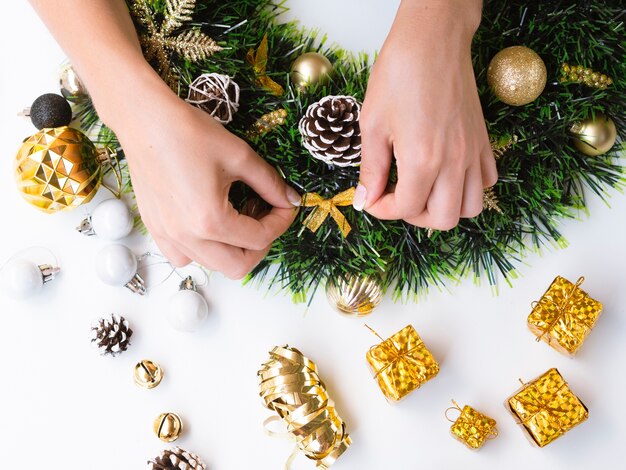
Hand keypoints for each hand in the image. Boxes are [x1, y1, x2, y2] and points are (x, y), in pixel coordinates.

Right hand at [100, 69, 299, 278]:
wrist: (145, 120)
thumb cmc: (190, 133)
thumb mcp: (240, 156)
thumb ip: (270, 184)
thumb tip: (290, 199)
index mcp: (211, 221)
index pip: (260, 238)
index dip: (281, 222)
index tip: (285, 205)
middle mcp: (188, 237)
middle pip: (239, 266)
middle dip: (260, 244)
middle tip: (266, 218)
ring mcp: (169, 236)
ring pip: (213, 264)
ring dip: (233, 248)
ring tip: (238, 218)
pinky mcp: (156, 229)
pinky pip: (184, 257)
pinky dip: (203, 250)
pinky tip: (209, 224)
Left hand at [355, 0, 496, 229]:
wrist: (433, 40)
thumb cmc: (399, 74)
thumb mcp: (373, 124)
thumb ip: (371, 169)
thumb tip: (366, 199)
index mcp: (422, 159)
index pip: (407, 209)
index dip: (383, 209)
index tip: (372, 197)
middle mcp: (454, 161)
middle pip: (443, 220)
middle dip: (415, 217)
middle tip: (396, 197)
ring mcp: (473, 152)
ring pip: (470, 208)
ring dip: (444, 208)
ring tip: (422, 191)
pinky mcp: (483, 141)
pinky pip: (486, 182)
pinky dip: (468, 189)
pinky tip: (446, 175)